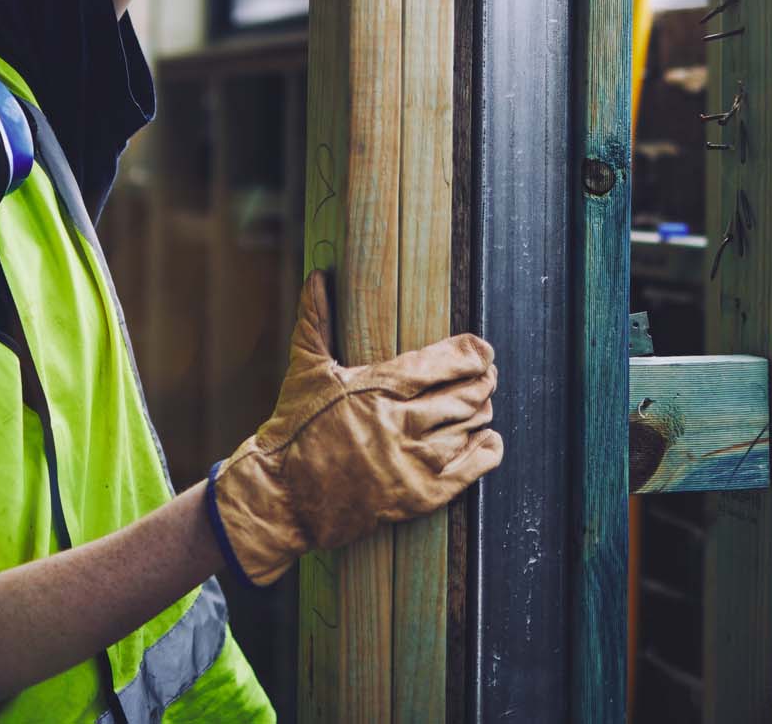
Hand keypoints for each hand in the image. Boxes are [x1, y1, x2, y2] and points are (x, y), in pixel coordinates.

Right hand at [206, 270, 502, 585]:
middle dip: (483, 381)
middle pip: (466, 394)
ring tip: (481, 404)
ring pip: (470, 428)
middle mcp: (400, 423)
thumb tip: (318, 276)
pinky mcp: (417, 496)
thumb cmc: (294, 429)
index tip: (482, 351)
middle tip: (486, 376)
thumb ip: (316, 320)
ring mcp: (411, 462)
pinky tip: (488, 441)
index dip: (473, 354)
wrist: (282, 496)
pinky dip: (487, 452)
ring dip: (482, 413)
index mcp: (378, 387)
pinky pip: (470, 470)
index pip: (445, 361)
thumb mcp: (305, 370)